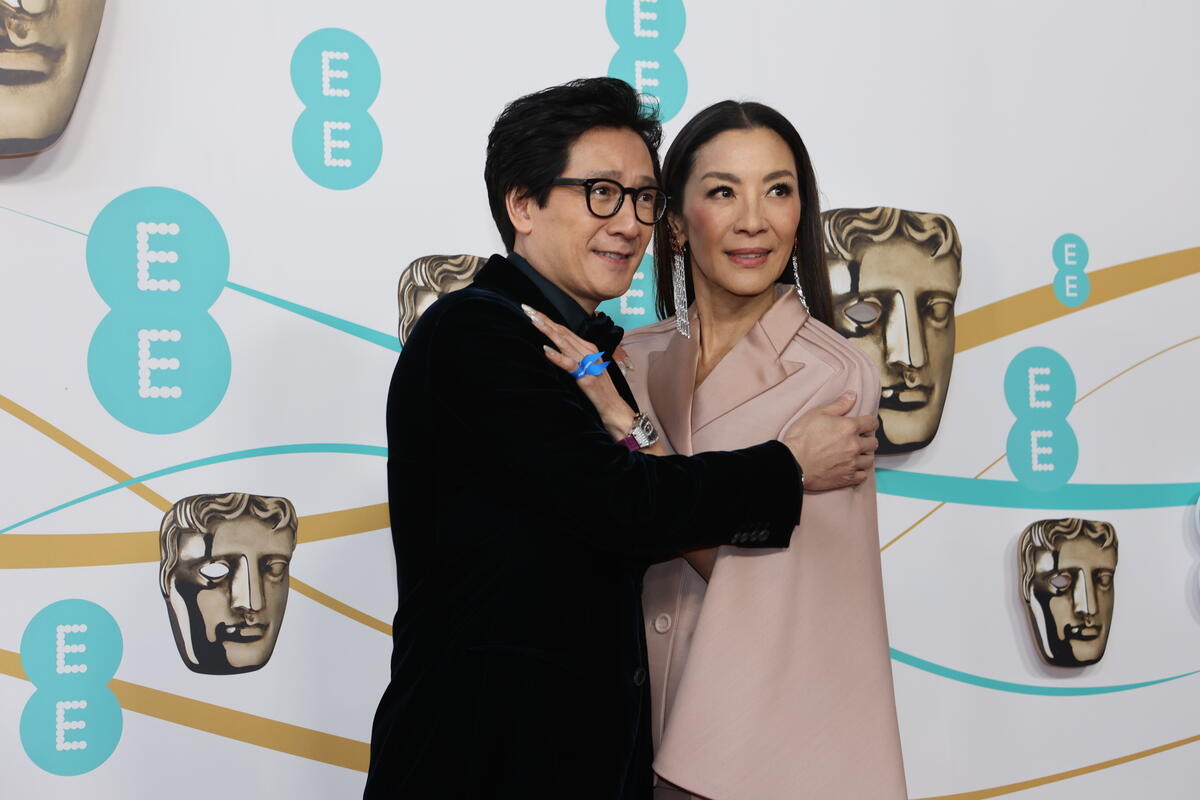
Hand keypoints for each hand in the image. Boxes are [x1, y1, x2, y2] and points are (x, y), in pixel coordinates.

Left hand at [522, 304, 635, 439]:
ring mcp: (588, 364)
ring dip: (548, 331)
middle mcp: (588, 352)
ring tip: (533, 320)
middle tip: (526, 308)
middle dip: (544, 320)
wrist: (614, 408)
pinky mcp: (586, 377)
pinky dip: (557, 356)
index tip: (532, 311)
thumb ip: (574, 357)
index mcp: (588, 348)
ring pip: (564, 343)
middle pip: (562, 332)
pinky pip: (570, 365)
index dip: (548, 320)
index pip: (564, 330)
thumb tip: (555, 349)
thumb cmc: (599, 390)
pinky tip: (546, 349)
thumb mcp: (586, 369)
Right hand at [782, 391, 877, 490]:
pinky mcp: (846, 478)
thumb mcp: (817, 414)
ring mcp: (852, 463)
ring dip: (865, 455)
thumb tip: (853, 395)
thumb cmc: (801, 437)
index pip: (871, 423)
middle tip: (860, 439)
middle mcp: (854, 445)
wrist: (792, 463)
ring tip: (857, 454)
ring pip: (869, 459)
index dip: (870, 422)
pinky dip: (860, 471)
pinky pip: (863, 476)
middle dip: (868, 439)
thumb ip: (838, 405)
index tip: (867, 424)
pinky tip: (853, 468)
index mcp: (849, 427)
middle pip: (873, 442)